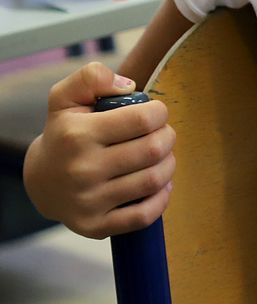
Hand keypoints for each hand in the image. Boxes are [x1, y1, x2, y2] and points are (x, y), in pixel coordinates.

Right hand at [22, 62, 175, 236]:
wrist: (41, 181)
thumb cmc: (64, 132)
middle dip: (167, 137)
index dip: (159, 112)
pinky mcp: (95, 226)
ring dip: (168, 164)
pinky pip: (144, 216)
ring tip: (160, 156)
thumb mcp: (66, 97)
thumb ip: (92, 77)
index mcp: (77, 135)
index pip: (143, 120)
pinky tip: (158, 184)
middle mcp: (82, 170)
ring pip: (154, 180)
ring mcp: (88, 202)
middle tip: (161, 134)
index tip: (155, 113)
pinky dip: (162, 198)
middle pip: (153, 150)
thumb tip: (129, 85)